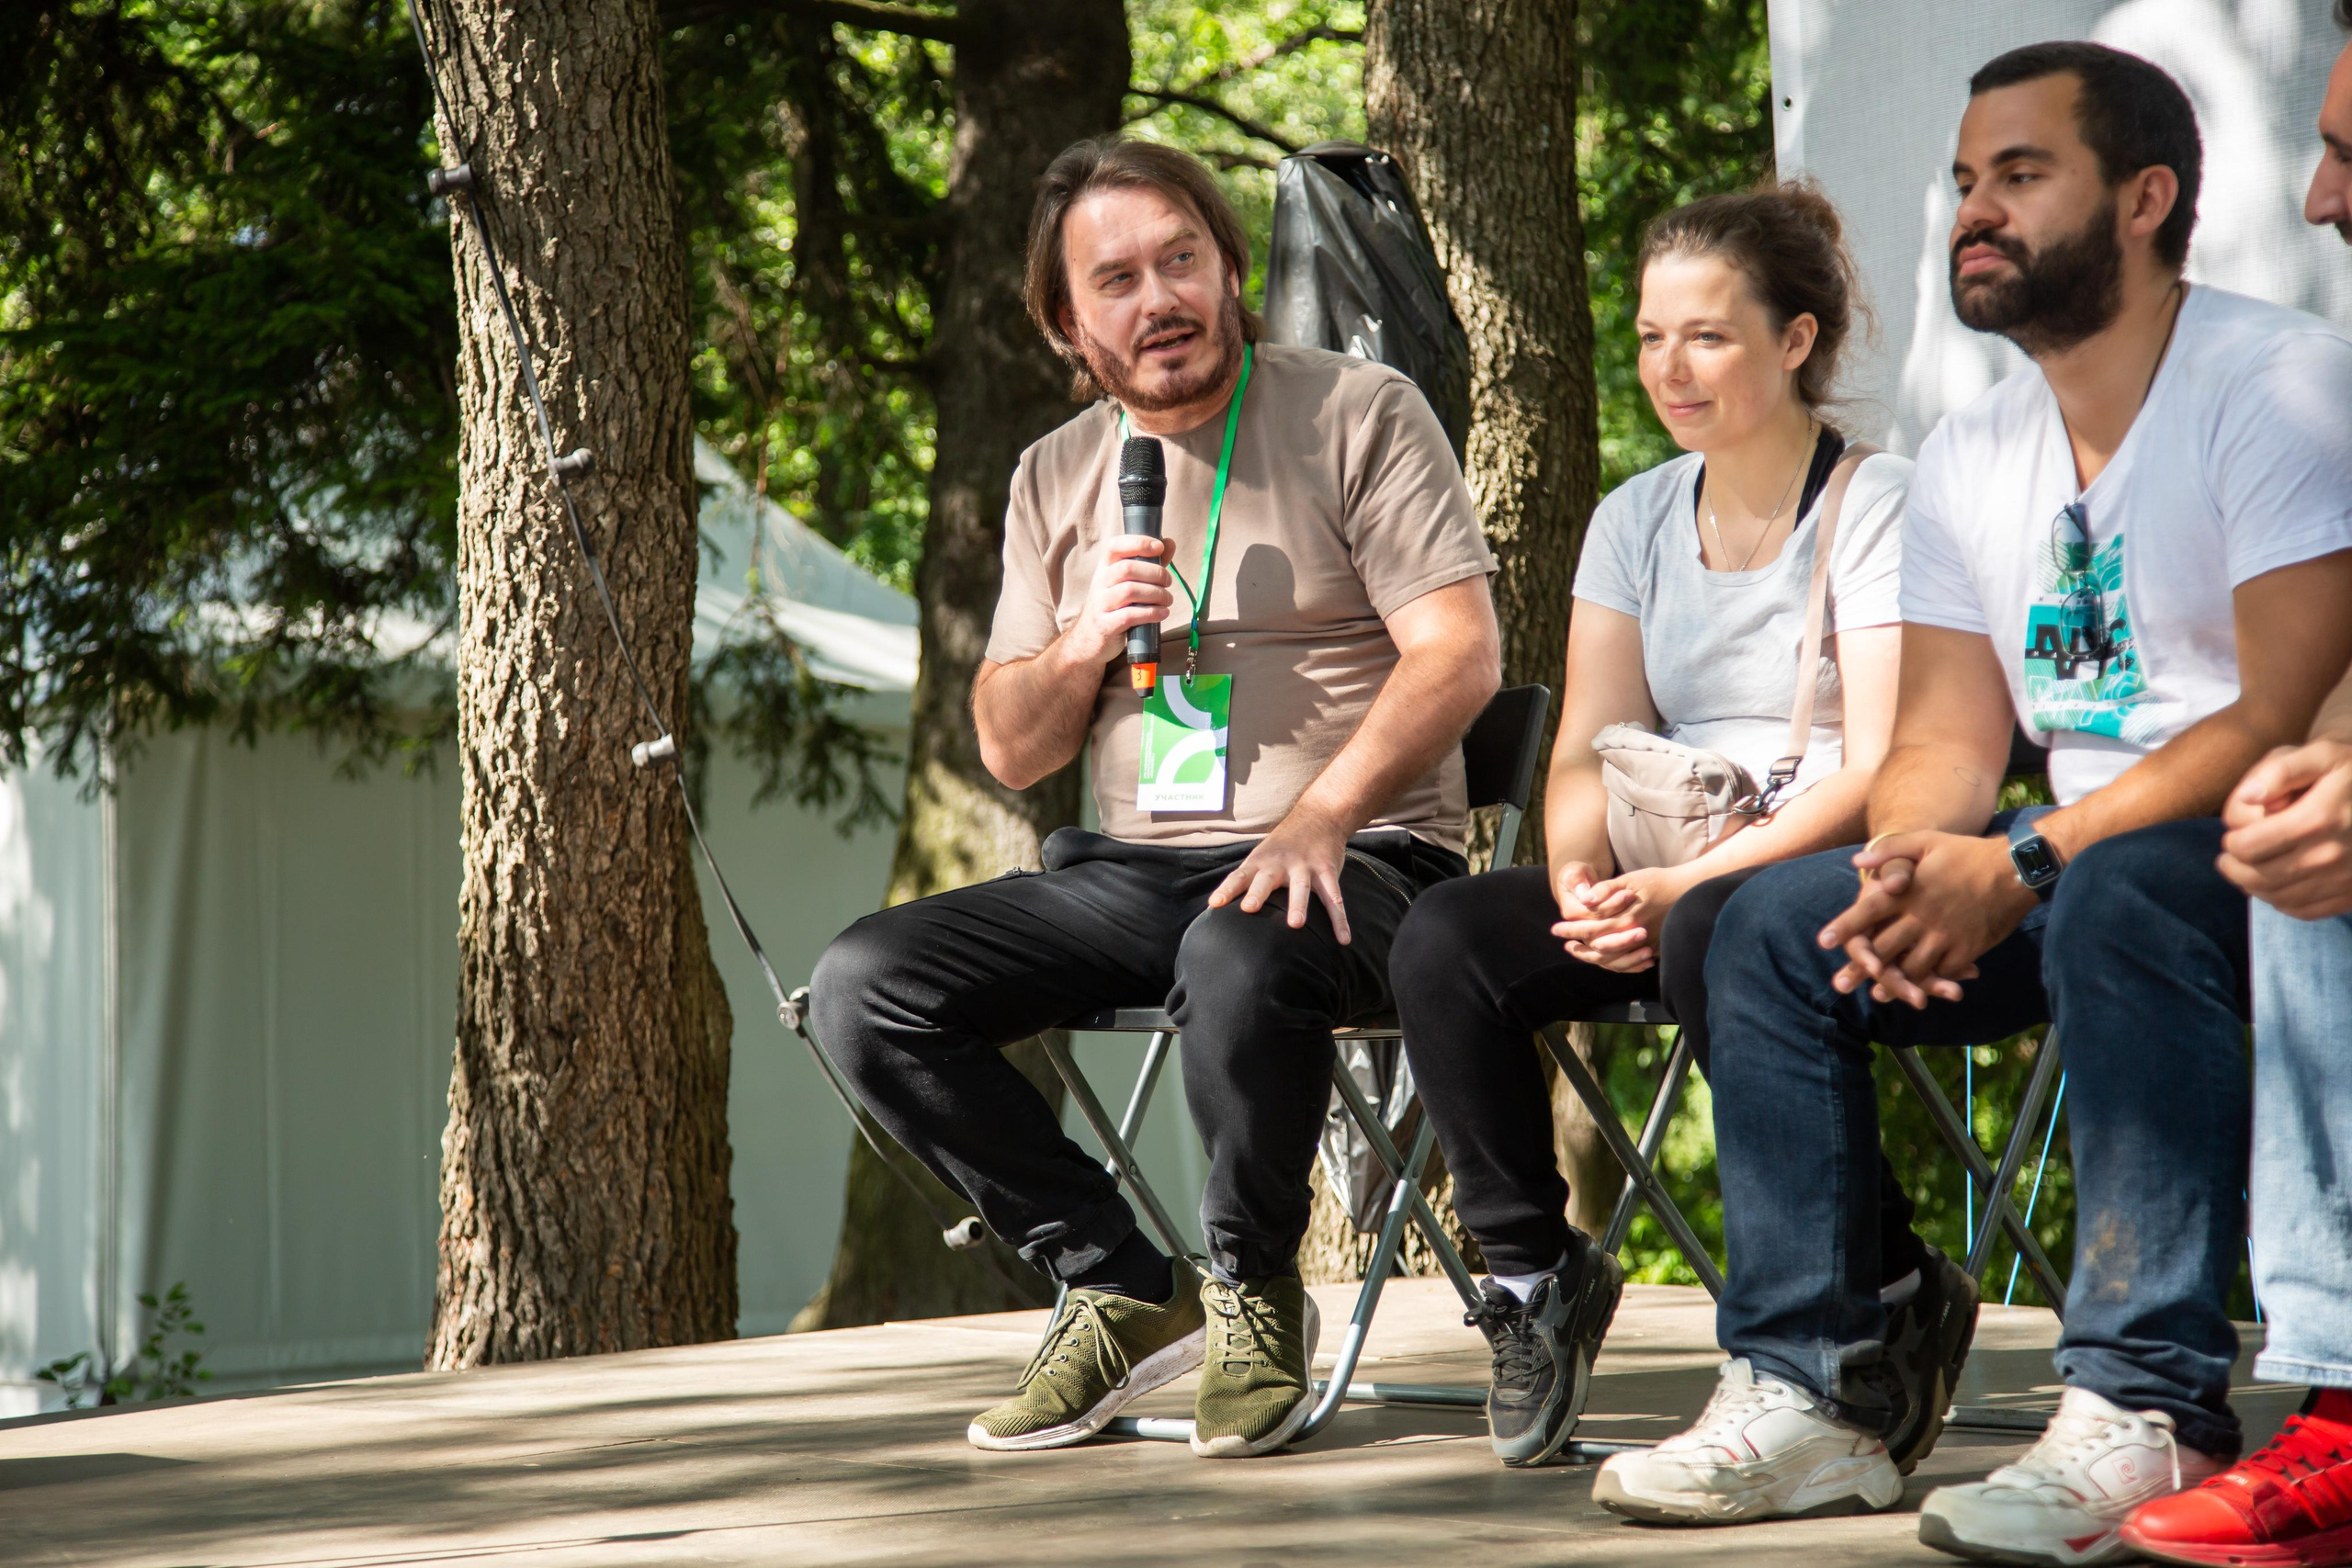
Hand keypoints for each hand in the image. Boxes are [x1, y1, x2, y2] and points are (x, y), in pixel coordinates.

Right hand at [1062, 534, 1171, 665]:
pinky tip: (1162, 613)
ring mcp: (1100, 604)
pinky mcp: (1105, 625)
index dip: (1138, 542)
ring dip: (1157, 594)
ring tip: (1167, 600)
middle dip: (1155, 573)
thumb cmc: (1115, 606)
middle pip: (1127, 568)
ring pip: (1130, 591)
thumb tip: (1169, 543)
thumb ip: (1149, 563)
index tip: (1159, 547)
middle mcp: (1099, 583)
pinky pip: (1130, 615)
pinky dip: (1152, 613)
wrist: (1089, 640)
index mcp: (1104, 568)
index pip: (1115, 546)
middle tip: (1168, 582)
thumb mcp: (1127, 583)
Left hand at [1208, 807, 1355, 942]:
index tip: (1215, 904)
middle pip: (1266, 879)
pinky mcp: (1327, 871)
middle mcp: (1280, 864)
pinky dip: (1339, 919)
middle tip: (1249, 908)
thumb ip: (1247, 880)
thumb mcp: (1262, 856)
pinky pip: (1334, 898)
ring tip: (1296, 925)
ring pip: (1301, 888)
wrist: (1319, 816)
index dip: (1227, 889)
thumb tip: (1220, 907)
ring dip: (1298, 905)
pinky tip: (1343, 939)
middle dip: (1257, 893)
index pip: (1239, 876)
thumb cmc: (1283, 846)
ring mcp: (1305, 867)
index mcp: (1261, 862)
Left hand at [1554, 864, 1689, 972]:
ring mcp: (1645, 945)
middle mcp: (1634, 935)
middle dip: (1578, 948)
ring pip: (1613, 961)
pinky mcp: (1654, 949)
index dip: (1571, 930)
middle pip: (1599, 948)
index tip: (1556, 930)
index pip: (1591, 929)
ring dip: (1593, 958)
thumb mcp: (1630, 879)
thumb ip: (1606, 891)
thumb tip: (1584, 900)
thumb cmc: (1657, 881)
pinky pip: (1630, 963)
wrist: (1688, 891)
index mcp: (1625, 917)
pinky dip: (1615, 963)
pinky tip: (1604, 958)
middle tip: (1565, 946)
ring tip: (1579, 953)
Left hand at [1820, 831, 2027, 1008]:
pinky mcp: (1968, 948)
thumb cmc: (1966, 853)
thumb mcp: (1926, 841)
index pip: (1868, 911)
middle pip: (1884, 948)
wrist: (2015, 869)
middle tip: (1838, 984)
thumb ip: (1890, 850)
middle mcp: (1923, 916)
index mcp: (1909, 891)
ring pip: (1912, 967)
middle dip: (1859, 968)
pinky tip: (1919, 989)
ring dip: (1893, 983)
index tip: (1823, 942)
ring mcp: (1946, 935)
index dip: (1844, 926)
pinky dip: (1930, 981)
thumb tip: (1857, 861)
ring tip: (1876, 995)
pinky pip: (1943, 971)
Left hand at [2218, 739, 2351, 919]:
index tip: (2231, 837)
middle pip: (2260, 876)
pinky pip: (2305, 911)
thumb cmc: (2347, 771)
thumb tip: (2248, 796)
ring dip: (2253, 888)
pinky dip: (2281, 902)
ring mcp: (2346, 878)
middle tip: (2229, 859)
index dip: (2232, 844)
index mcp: (2319, 818)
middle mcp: (2333, 853)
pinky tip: (2276, 885)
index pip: (2250, 846)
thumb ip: (2280, 771)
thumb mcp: (2320, 754)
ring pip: (2279, 898)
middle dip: (2235, 868)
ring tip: (2246, 871)